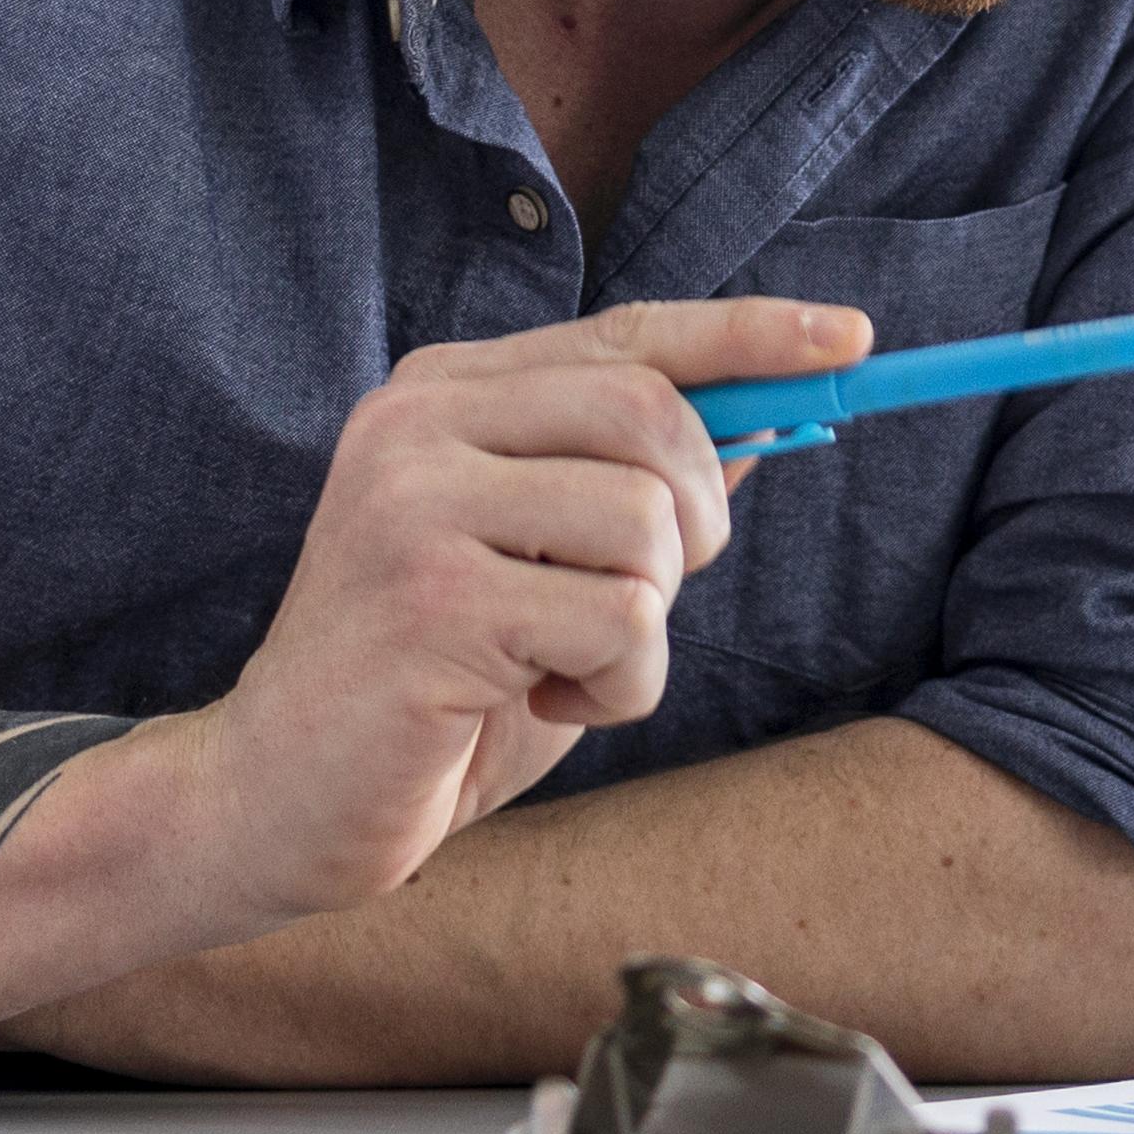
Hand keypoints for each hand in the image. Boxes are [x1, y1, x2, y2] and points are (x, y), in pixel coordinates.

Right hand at [134, 298, 822, 923]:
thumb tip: (772, 418)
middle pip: (654, 414)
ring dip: (646, 627)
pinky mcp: (431, 596)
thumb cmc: (427, 690)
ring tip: (561, 667)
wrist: (276, 800)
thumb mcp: (547, 572)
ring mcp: (414, 502)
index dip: (751, 333)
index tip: (857, 338)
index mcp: (443, 394)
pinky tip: (535, 704)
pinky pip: (619, 621)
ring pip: (646, 524)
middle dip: (697, 520)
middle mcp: (418, 423)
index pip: (627, 334)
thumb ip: (633, 491)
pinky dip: (616, 687)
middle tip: (643, 598)